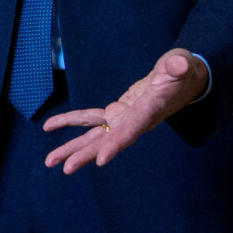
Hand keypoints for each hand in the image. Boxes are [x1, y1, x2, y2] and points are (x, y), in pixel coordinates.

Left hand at [42, 50, 208, 173]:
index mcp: (148, 112)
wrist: (184, 80)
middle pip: (108, 142)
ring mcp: (124, 119)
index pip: (131, 131)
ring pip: (95, 137)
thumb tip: (177, 65)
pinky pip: (90, 119)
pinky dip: (70, 121)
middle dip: (86, 154)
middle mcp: (134, 121)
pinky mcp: (117, 112)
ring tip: (50, 161)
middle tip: (65, 168)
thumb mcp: (182, 64)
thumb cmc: (183, 71)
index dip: (116, 145)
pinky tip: (49, 126)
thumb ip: (178, 66)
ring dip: (73, 148)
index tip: (100, 160)